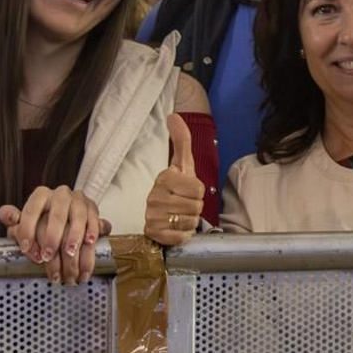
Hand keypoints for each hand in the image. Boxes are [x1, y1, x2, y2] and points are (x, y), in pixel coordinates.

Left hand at [0, 186, 109, 284]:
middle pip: (57, 215)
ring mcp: (78, 200)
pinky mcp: (93, 208)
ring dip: (74, 237)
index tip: (25, 248)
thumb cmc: (41, 221)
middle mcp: (60, 195)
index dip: (27, 230)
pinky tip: (89, 242)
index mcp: (41, 195)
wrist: (66, 218)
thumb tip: (10, 216)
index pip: (32, 210)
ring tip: (70, 254)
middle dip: (52, 238)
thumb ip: (12, 218)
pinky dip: (93, 231)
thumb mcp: (23, 220)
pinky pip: (94, 219)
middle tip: (47, 257)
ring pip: (78, 217)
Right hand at [145, 114, 205, 247]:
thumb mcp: (182, 163)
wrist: (160, 214)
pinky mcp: (154, 234)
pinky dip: (183, 234)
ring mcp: (153, 216)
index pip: (199, 189)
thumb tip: (173, 115)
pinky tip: (174, 227)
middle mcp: (155, 197)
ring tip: (179, 215)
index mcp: (164, 179)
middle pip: (197, 206)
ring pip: (190, 221)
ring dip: (190, 220)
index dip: (198, 192)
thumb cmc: (177, 186)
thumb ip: (181, 140)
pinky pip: (182, 236)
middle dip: (195, 207)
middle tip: (184, 204)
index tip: (187, 190)